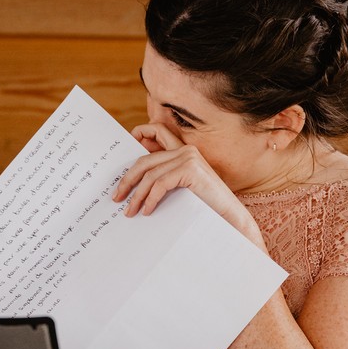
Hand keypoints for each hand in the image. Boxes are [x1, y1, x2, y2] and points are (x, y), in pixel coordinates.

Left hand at [113, 122, 246, 226]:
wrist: (230, 218)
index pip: (157, 130)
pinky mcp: (190, 169)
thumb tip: (135, 184)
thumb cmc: (207, 207)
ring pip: (150, 174)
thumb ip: (165, 180)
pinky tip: (147, 211)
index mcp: (185, 150)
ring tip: (130, 211)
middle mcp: (186, 149)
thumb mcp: (182, 189)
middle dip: (127, 179)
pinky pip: (160, 183)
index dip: (139, 133)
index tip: (127, 152)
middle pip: (145, 159)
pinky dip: (150, 199)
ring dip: (136, 195)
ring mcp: (189, 157)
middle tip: (117, 197)